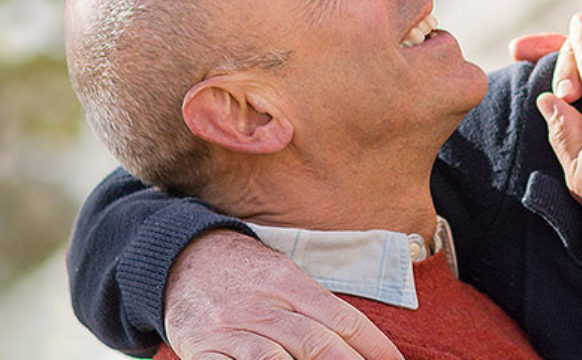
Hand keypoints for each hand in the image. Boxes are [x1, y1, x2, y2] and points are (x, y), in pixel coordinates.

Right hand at [164, 230, 402, 358]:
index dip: (373, 345)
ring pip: (274, 358)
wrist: (183, 257)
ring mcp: (233, 328)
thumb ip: (319, 308)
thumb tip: (360, 343)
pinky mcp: (202, 348)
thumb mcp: (287, 279)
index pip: (343, 319)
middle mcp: (266, 306)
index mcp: (293, 285)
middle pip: (315, 342)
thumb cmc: (248, 276)